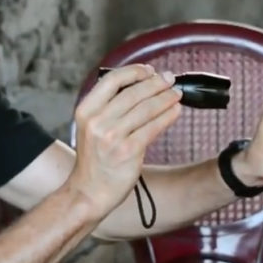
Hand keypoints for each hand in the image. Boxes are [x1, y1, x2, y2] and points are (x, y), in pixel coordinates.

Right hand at [70, 65, 181, 214]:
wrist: (89, 191)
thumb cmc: (94, 159)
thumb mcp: (91, 127)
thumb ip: (109, 106)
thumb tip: (140, 84)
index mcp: (86, 111)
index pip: (112, 80)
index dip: (134, 71)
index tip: (149, 70)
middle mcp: (97, 122)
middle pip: (133, 93)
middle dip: (156, 83)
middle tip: (170, 79)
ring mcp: (112, 137)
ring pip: (146, 109)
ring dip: (166, 98)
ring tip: (176, 94)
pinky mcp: (128, 151)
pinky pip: (153, 128)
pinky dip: (167, 116)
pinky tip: (175, 111)